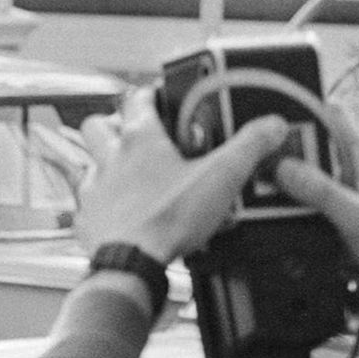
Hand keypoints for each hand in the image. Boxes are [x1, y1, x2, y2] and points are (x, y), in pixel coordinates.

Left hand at [76, 87, 291, 263]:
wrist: (131, 264)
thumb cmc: (167, 219)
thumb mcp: (222, 175)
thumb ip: (250, 146)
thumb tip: (272, 126)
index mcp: (139, 139)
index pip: (138, 98)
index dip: (151, 93)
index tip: (162, 95)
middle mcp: (109, 160)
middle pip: (98, 124)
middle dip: (113, 123)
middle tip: (135, 132)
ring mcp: (93, 191)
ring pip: (88, 163)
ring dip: (105, 163)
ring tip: (130, 173)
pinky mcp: (87, 220)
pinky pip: (87, 204)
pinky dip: (102, 203)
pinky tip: (121, 211)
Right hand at [275, 116, 358, 347]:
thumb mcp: (358, 216)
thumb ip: (321, 191)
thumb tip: (285, 167)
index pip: (344, 133)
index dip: (321, 117)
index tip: (297, 103)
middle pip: (327, 165)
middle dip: (298, 160)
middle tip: (266, 158)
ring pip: (321, 197)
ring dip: (297, 197)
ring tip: (268, 195)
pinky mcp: (355, 240)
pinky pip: (323, 225)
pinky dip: (304, 225)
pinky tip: (289, 231)